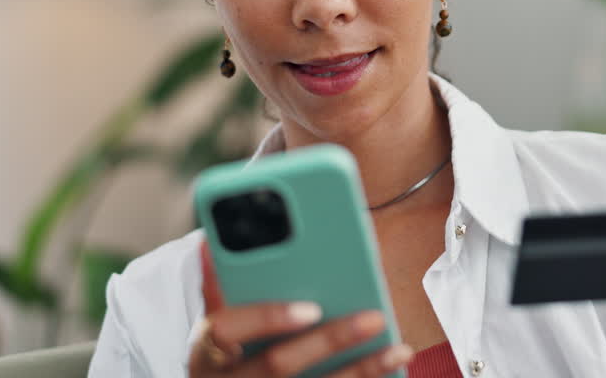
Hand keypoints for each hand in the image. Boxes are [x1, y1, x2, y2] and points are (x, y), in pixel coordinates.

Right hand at [187, 302, 412, 376]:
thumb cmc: (224, 360)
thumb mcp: (215, 329)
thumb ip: (219, 289)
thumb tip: (211, 240)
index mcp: (206, 353)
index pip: (227, 330)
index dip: (267, 317)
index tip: (310, 307)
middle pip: (278, 365)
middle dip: (328, 341)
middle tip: (372, 317)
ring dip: (361, 370)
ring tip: (398, 348)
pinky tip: (392, 367)